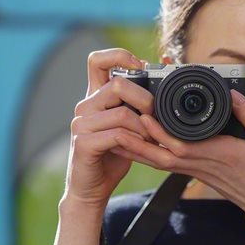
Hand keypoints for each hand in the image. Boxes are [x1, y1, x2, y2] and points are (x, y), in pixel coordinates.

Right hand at [64, 48, 155, 209]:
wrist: (92, 188)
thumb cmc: (113, 155)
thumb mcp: (129, 124)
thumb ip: (137, 104)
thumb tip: (163, 75)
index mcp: (95, 97)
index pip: (98, 60)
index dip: (120, 56)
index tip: (141, 68)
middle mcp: (85, 106)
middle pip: (117, 84)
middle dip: (145, 100)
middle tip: (155, 116)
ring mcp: (81, 124)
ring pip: (122, 112)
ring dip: (144, 127)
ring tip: (151, 139)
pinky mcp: (83, 143)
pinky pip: (117, 134)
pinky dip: (136, 141)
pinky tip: (140, 148)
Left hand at [110, 89, 244, 218]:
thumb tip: (234, 95)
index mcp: (219, 154)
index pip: (182, 144)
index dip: (159, 132)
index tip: (144, 115)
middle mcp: (202, 164)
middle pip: (161, 154)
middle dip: (137, 140)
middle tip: (117, 124)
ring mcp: (197, 170)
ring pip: (160, 161)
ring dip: (137, 149)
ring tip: (116, 135)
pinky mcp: (196, 172)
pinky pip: (167, 164)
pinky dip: (149, 155)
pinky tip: (137, 147)